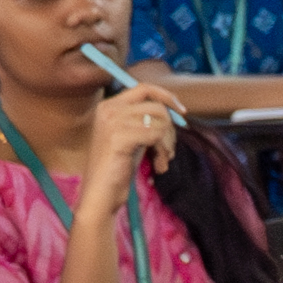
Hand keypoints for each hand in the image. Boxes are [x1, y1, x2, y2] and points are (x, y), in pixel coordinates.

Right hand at [83, 79, 190, 203]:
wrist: (100, 194)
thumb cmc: (117, 168)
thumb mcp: (131, 135)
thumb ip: (145, 119)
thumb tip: (173, 109)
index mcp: (109, 105)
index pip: (145, 88)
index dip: (167, 97)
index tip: (182, 112)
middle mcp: (109, 109)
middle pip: (157, 107)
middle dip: (170, 130)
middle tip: (167, 151)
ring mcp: (112, 122)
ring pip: (160, 121)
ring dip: (167, 144)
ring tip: (162, 160)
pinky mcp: (118, 137)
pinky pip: (155, 135)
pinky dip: (162, 151)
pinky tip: (157, 166)